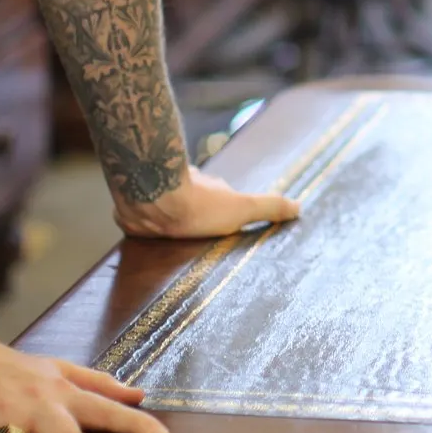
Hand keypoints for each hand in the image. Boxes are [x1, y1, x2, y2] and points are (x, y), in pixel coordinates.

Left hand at [112, 163, 298, 240]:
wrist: (150, 200)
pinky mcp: (132, 208)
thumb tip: (299, 206)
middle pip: (191, 203)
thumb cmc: (197, 205)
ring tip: (170, 244)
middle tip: (197, 237)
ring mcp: (157, 196)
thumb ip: (269, 207)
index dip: (224, 212)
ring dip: (166, 220)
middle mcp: (183, 188)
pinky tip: (144, 238)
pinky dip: (143, 223)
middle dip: (194, 216)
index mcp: (210, 190)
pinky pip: (140, 215)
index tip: (224, 225)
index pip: (220, 200)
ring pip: (164, 208)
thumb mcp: (241, 209)